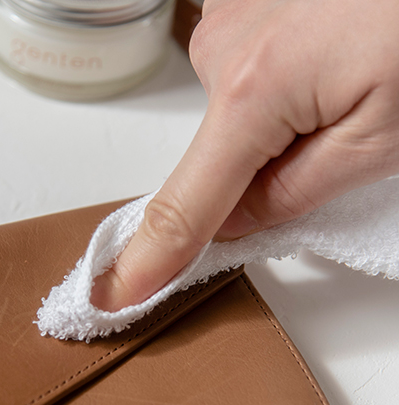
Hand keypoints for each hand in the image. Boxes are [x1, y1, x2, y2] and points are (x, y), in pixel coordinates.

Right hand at [92, 0, 398, 311]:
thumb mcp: (382, 138)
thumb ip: (295, 192)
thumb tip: (233, 221)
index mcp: (254, 92)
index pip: (186, 206)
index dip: (148, 260)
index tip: (112, 295)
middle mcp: (221, 50)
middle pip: (214, 159)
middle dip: (259, 171)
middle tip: (336, 132)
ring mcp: (225, 19)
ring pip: (232, 116)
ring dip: (271, 123)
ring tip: (340, 81)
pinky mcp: (236, 5)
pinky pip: (238, 74)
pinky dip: (272, 87)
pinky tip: (321, 57)